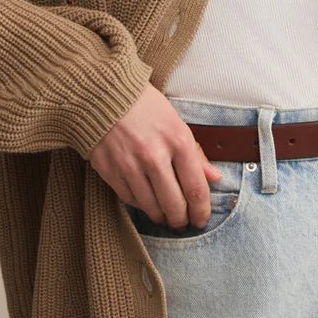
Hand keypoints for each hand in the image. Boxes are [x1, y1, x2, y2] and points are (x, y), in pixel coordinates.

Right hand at [86, 81, 223, 229]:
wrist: (103, 93)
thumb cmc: (144, 105)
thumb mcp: (176, 122)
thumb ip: (196, 153)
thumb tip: (215, 178)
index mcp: (177, 140)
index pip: (196, 189)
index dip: (202, 211)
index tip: (201, 219)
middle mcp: (154, 156)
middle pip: (174, 205)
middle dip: (182, 220)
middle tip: (183, 223)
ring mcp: (130, 165)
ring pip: (151, 207)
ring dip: (161, 217)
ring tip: (166, 217)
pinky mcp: (110, 170)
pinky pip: (129, 199)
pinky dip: (140, 205)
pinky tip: (146, 203)